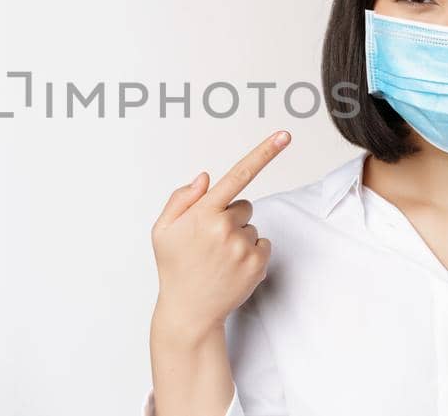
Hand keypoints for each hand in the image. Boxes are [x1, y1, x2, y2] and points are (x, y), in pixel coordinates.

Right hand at [151, 130, 289, 339]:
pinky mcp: (258, 264)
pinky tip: (231, 267)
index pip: (238, 175)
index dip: (263, 152)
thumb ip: (181, 199)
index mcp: (203, 213)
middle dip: (229, 217)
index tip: (285, 135)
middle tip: (209, 241)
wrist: (189, 311)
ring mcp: (244, 247)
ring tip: (218, 258)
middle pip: (243, 205)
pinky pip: (262, 244)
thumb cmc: (174, 267)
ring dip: (238, 237)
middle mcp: (226, 227)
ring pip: (251, 226)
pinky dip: (250, 253)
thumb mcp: (163, 230)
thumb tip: (205, 177)